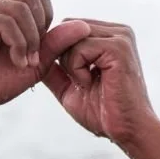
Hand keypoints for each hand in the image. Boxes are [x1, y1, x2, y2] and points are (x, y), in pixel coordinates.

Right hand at [0, 0, 91, 112]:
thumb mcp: (35, 61)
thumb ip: (56, 43)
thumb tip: (83, 26)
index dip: (45, 18)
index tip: (38, 49)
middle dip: (39, 28)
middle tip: (33, 57)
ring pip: (20, 9)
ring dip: (29, 40)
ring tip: (24, 62)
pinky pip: (6, 22)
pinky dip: (18, 44)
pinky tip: (15, 61)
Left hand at [42, 20, 156, 145]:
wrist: (126, 131)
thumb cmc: (103, 113)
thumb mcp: (70, 88)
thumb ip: (54, 70)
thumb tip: (33, 55)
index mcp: (110, 37)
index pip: (69, 27)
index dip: (59, 51)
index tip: (70, 78)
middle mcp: (118, 32)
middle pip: (68, 27)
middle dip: (63, 56)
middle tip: (79, 82)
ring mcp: (121, 37)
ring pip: (72, 36)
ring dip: (70, 65)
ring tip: (87, 84)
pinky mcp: (119, 48)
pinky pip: (80, 48)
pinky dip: (77, 69)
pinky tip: (90, 84)